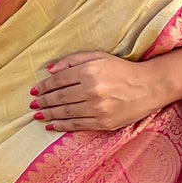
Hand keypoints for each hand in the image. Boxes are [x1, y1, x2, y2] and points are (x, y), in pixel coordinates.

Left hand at [29, 50, 162, 132]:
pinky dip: (61, 125)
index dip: (43, 87)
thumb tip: (49, 69)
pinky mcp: (103, 123)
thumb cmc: (122, 70)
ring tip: (37, 115)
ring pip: (65, 113)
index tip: (33, 91)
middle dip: (42, 102)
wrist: (149, 87)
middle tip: (32, 105)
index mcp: (89, 71)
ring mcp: (97, 108)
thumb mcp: (99, 57)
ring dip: (48, 114)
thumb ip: (73, 60)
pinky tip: (51, 125)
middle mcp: (91, 90)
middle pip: (59, 98)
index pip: (58, 80)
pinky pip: (77, 125)